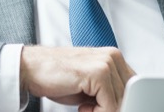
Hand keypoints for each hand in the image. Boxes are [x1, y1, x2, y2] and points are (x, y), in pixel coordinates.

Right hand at [21, 46, 135, 111]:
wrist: (30, 68)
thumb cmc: (56, 78)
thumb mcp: (90, 85)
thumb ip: (109, 91)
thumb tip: (124, 106)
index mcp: (113, 57)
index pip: (133, 88)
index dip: (120, 103)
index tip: (104, 108)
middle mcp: (113, 57)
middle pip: (129, 96)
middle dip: (112, 108)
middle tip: (90, 109)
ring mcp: (106, 63)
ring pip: (122, 102)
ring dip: (103, 111)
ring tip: (85, 107)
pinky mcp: (98, 73)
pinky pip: (111, 106)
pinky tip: (82, 107)